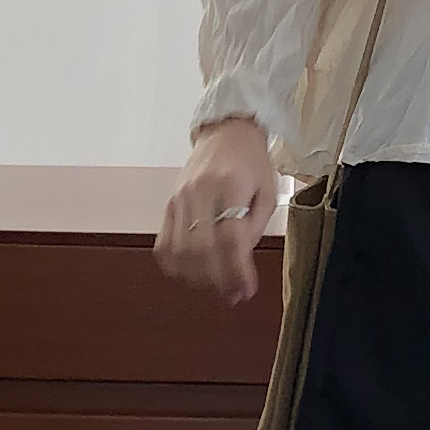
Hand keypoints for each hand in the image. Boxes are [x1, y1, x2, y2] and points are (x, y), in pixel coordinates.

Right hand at [153, 117, 281, 306]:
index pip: (229, 237)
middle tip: (233, 295)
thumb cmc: (251, 163)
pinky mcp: (168, 203)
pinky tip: (191, 274)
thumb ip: (253, 228)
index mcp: (230, 185)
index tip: (246, 290)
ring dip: (197, 277)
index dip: (236, 270)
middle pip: (202, 248)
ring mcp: (180, 198)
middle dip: (218, 279)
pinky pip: (163, 243)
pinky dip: (174, 265)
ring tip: (215, 287)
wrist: (226, 133)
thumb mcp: (266, 192)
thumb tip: (239, 264)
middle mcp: (200, 192)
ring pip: (180, 250)